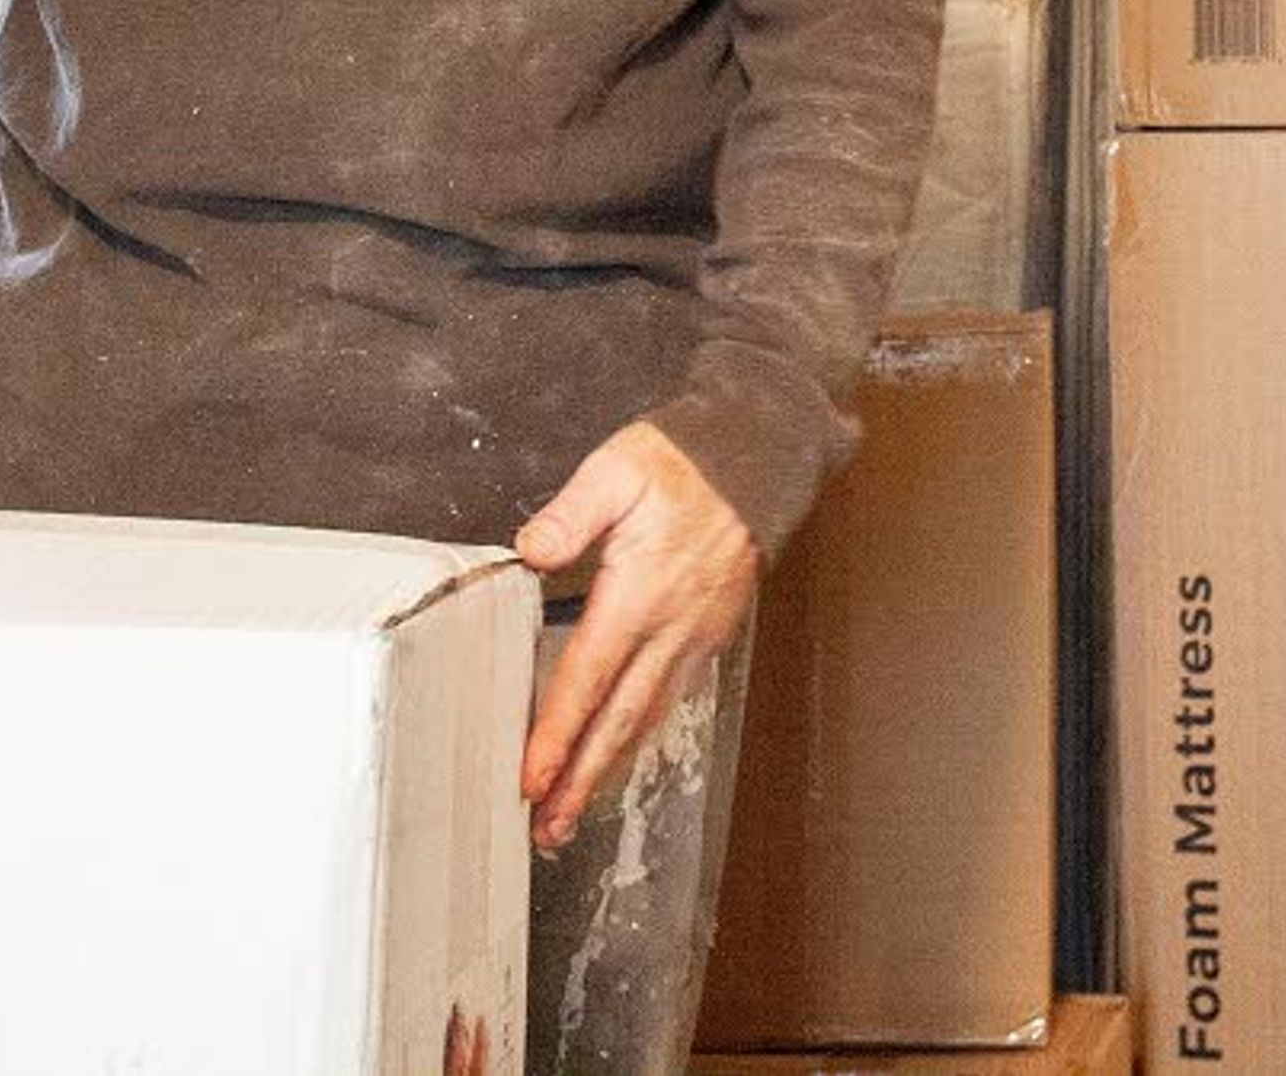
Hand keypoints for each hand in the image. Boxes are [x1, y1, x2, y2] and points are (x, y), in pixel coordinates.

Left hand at [511, 419, 758, 849]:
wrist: (756, 457)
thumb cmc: (683, 462)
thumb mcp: (616, 470)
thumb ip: (570, 515)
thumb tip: (529, 552)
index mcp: (639, 594)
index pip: (587, 678)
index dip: (557, 733)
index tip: (531, 779)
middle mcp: (670, 629)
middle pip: (619, 721)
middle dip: (580, 779)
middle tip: (547, 828)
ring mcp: (694, 637)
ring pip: (647, 718)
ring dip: (608, 768)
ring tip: (574, 810)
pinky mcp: (708, 634)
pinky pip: (669, 697)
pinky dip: (640, 735)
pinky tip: (620, 750)